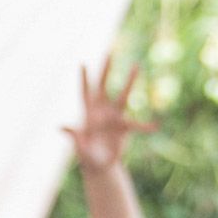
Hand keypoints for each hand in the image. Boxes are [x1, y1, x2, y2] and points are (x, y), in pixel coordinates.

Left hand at [64, 56, 154, 171]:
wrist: (100, 165)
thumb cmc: (87, 157)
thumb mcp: (80, 148)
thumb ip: (74, 137)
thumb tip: (61, 127)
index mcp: (88, 114)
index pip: (84, 93)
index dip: (83, 79)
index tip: (82, 63)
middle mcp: (101, 111)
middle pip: (102, 85)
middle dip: (105, 69)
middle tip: (109, 52)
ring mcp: (114, 116)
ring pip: (123, 95)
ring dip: (129, 81)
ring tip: (136, 65)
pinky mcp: (124, 126)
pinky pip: (137, 124)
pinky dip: (146, 126)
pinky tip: (156, 127)